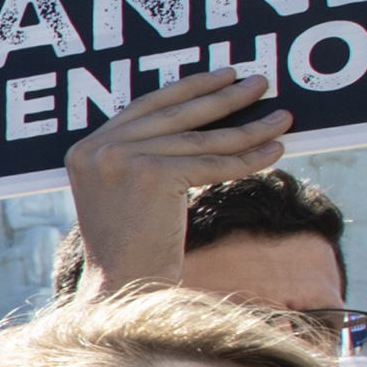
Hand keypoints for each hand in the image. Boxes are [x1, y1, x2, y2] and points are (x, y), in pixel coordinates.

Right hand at [62, 70, 289, 292]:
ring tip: (281, 117)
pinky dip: (247, 158)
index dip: (190, 88)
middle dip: (223, 97)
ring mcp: (121, 159)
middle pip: (175, 114)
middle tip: (259, 83)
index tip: (223, 76)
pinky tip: (273, 151)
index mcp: (85, 149)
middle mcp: (98, 149)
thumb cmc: (133, 252)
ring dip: (248, 127)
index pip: (147, 106)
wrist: (124, 290)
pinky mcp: (150, 175)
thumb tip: (203, 126)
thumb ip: (144, 157)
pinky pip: (211, 163)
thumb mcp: (126, 194)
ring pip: (199, 139)